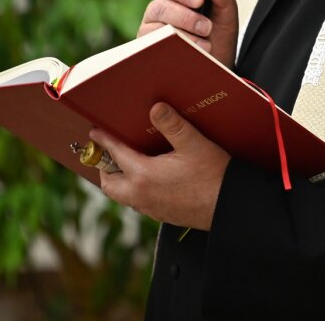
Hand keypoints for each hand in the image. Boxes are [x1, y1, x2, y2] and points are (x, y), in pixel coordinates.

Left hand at [90, 102, 229, 229]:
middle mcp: (142, 195)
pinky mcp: (161, 215)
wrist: (229, 206)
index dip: (105, 141)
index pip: (116, 154)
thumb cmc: (213, 176)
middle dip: (105, 168)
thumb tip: (156, 108)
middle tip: (108, 153)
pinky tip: (149, 179)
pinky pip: (137, 203)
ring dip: (119, 181)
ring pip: (122, 196)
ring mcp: (150, 208)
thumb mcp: (193, 143)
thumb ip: (172, 125)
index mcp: (144, 176)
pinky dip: (134, 190)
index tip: (96, 132)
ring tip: (127, 165)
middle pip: (110, 184)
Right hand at [139, 0, 237, 67]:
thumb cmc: (219, 39)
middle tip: (206, 27)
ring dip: (184, 36)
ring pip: (158, 28)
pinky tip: (191, 54)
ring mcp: (152, 34)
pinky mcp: (151, 53)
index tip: (199, 0)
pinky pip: (156, 49)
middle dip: (185, 17)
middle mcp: (158, 14)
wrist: (218, 68)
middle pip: (159, 7)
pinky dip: (176, 50)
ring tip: (204, 45)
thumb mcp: (227, 17)